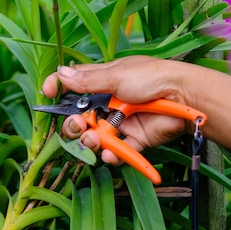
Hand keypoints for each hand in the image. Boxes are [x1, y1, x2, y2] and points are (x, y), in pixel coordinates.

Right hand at [42, 56, 188, 165]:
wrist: (183, 97)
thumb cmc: (152, 77)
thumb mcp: (117, 75)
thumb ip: (88, 80)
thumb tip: (61, 73)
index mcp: (103, 80)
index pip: (74, 84)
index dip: (59, 88)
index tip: (47, 93)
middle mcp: (108, 102)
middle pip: (80, 117)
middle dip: (72, 125)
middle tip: (76, 125)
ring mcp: (120, 122)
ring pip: (95, 137)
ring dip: (89, 141)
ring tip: (93, 140)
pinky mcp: (134, 139)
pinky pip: (118, 151)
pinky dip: (112, 155)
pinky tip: (110, 154)